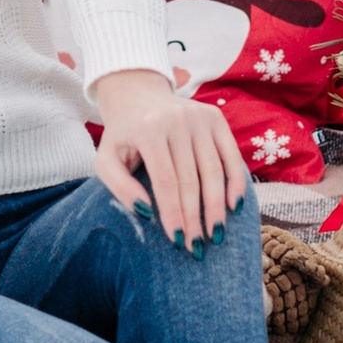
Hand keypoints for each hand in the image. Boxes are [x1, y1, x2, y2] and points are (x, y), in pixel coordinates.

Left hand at [88, 69, 247, 247]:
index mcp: (148, 129)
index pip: (165, 180)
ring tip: (217, 235)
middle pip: (190, 178)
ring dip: (217, 207)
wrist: (137, 94)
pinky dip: (236, 182)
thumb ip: (119, 187)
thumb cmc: (122, 136)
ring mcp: (199, 117)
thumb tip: (146, 212)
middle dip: (195, 217)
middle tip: (197, 248)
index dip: (173, 212)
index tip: (178, 241)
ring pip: (213, 170)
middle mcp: (177, 119)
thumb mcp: (106, 159)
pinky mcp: (216, 118)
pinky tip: (235, 206)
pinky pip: (231, 155)